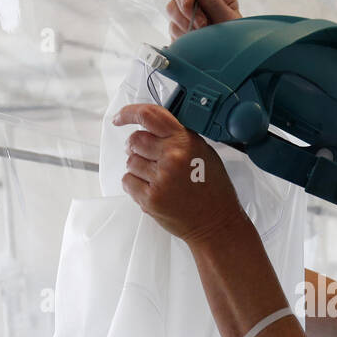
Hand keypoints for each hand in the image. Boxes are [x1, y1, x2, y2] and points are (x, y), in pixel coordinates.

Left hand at [113, 102, 247, 243]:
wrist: (216, 223)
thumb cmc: (212, 190)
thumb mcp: (203, 153)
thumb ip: (178, 138)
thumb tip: (150, 129)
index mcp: (186, 141)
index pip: (149, 115)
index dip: (129, 113)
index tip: (120, 118)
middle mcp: (172, 156)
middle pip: (135, 140)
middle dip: (136, 148)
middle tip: (147, 159)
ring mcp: (160, 178)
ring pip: (130, 162)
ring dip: (138, 169)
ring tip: (158, 179)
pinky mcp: (150, 198)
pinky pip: (128, 181)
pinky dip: (135, 185)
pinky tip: (153, 190)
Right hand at [166, 0, 240, 40]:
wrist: (232, 63)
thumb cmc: (236, 39)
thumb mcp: (228, 18)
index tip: (190, 5)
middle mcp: (199, 2)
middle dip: (185, 10)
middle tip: (201, 25)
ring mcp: (188, 16)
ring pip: (172, 10)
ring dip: (183, 23)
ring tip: (200, 35)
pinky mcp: (181, 31)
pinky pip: (172, 29)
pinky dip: (181, 36)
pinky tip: (193, 42)